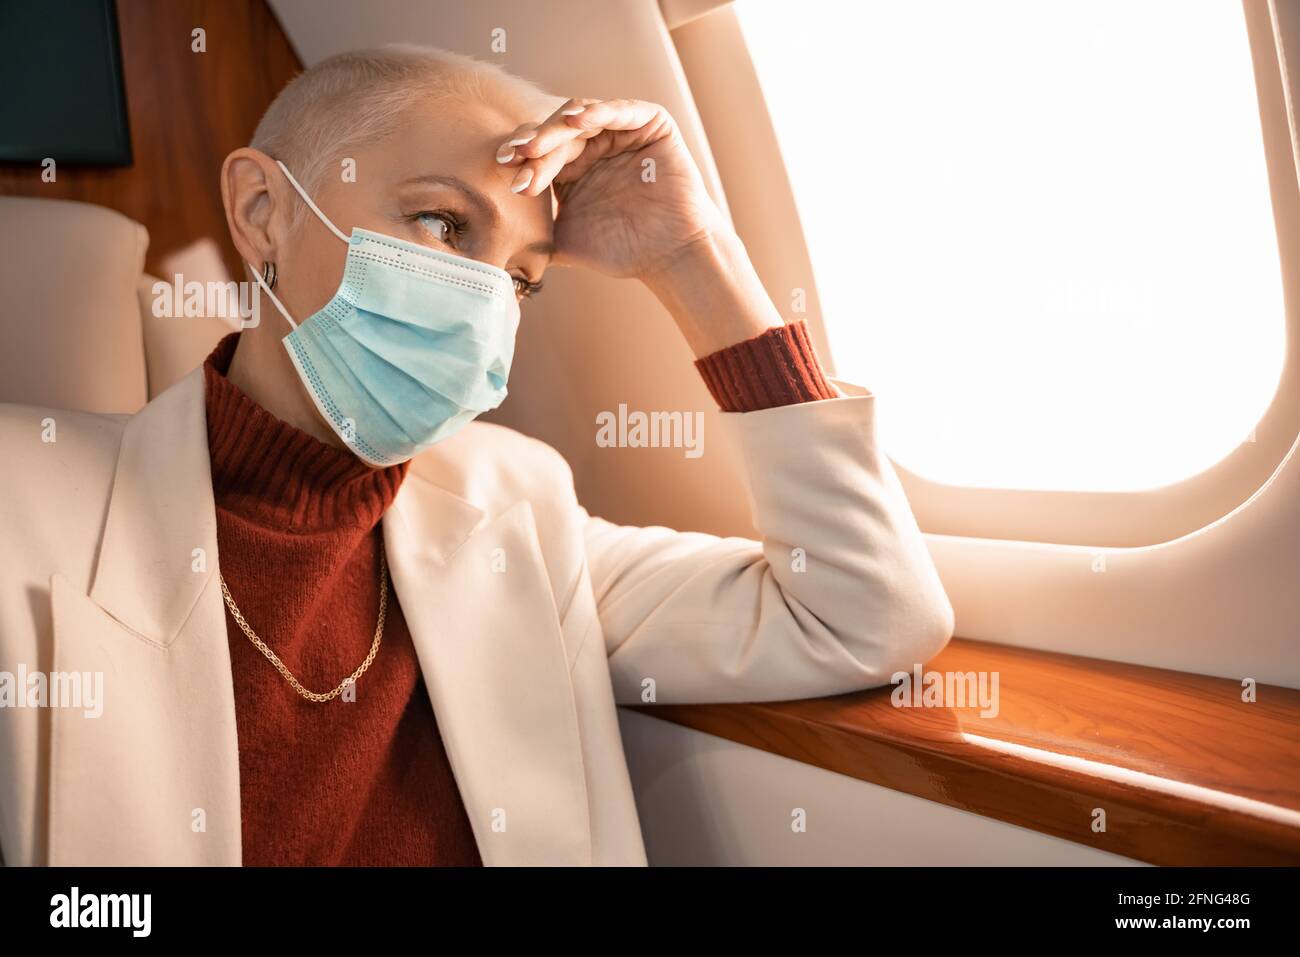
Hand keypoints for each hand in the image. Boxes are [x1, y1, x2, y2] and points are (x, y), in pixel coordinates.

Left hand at [495, 97, 730, 281]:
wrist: (669, 256)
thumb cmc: (622, 251)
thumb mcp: (565, 241)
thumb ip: (533, 234)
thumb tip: (489, 246)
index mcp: (573, 168)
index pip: (541, 153)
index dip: (522, 158)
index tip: (502, 168)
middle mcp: (595, 145)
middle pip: (556, 134)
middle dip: (534, 145)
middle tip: (514, 157)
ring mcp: (622, 132)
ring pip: (582, 117)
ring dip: (556, 128)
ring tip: (538, 144)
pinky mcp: (651, 123)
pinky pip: (621, 109)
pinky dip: (599, 111)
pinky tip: (578, 119)